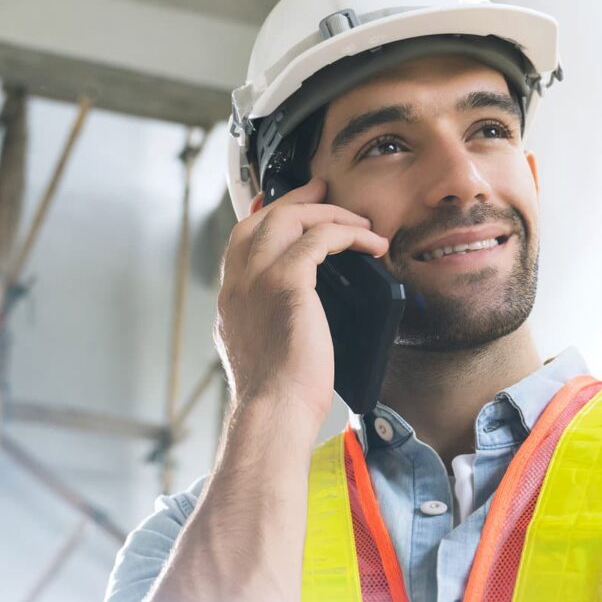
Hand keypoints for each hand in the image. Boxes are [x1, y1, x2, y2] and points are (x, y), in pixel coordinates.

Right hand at [214, 177, 387, 429]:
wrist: (273, 411)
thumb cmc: (278, 397)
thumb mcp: (263, 353)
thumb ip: (269, 325)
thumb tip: (294, 318)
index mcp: (231, 299)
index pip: (242, 239)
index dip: (267, 216)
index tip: (289, 205)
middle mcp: (238, 283)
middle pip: (263, 218)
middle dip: (297, 200)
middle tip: (326, 190)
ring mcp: (257, 279)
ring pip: (289, 219)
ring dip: (329, 214)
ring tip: (360, 221)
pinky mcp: (286, 282)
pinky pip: (319, 238)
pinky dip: (348, 234)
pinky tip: (370, 244)